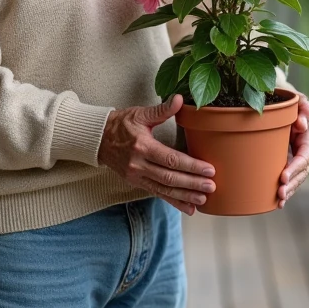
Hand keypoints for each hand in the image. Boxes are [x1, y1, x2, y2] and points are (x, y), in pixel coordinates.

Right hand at [99, 95, 215, 215]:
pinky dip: (174, 202)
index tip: (209, 169)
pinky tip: (188, 208)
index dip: (191, 166)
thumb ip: (162, 110)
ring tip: (203, 199)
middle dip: (192, 184)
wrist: (98, 139)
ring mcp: (137, 176)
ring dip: (185, 196)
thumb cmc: (121, 124)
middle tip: (211, 186)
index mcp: (142, 146)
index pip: (171, 159)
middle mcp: (139, 165)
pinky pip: (157, 194)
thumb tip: (180, 99)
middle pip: (169, 178)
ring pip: (164, 189)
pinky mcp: (136, 183)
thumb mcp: (141, 114)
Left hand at [278, 92, 308, 207]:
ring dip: (290, 190)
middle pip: (302, 171)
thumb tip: (304, 122)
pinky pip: (289, 178)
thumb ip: (303, 106)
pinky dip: (285, 190)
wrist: (276, 102)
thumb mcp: (294, 98)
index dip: (296, 167)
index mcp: (307, 136)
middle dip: (293, 183)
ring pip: (297, 178)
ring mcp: (296, 157)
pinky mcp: (286, 162)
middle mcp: (304, 149)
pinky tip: (277, 204)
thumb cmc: (286, 99)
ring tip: (279, 201)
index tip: (283, 176)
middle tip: (280, 193)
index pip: (305, 155)